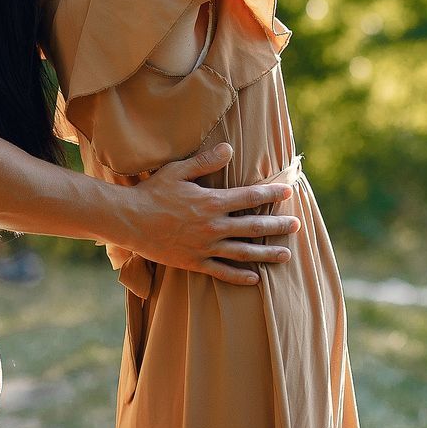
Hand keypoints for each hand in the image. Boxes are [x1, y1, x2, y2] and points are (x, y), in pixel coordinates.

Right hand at [121, 143, 298, 283]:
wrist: (129, 221)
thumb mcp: (178, 171)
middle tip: (297, 226)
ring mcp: (205, 247)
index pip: (250, 197)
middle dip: (278, 226)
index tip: (288, 192)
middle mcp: (213, 226)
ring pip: (244, 252)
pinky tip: (256, 278)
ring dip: (267, 253)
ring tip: (286, 254)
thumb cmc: (153, 192)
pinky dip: (240, 277)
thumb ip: (206, 162)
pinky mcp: (195, 262)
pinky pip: (222, 272)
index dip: (271, 193)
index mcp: (212, 202)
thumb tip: (229, 149)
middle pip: (253, 226)